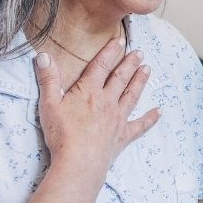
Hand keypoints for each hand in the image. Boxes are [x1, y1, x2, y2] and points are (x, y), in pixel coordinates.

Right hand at [34, 36, 159, 177]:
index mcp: (89, 91)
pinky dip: (150, 119)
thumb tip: (43, 56)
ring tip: (148, 69)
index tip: (119, 40)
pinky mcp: (122, 136)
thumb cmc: (62, 135)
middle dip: (130, 63)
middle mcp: (107, 101)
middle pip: (120, 78)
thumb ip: (48, 79)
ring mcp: (117, 118)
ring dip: (140, 81)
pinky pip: (140, 126)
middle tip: (140, 52)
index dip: (110, 51)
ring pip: (132, 95)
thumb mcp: (49, 104)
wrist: (79, 162)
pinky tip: (159, 112)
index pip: (101, 66)